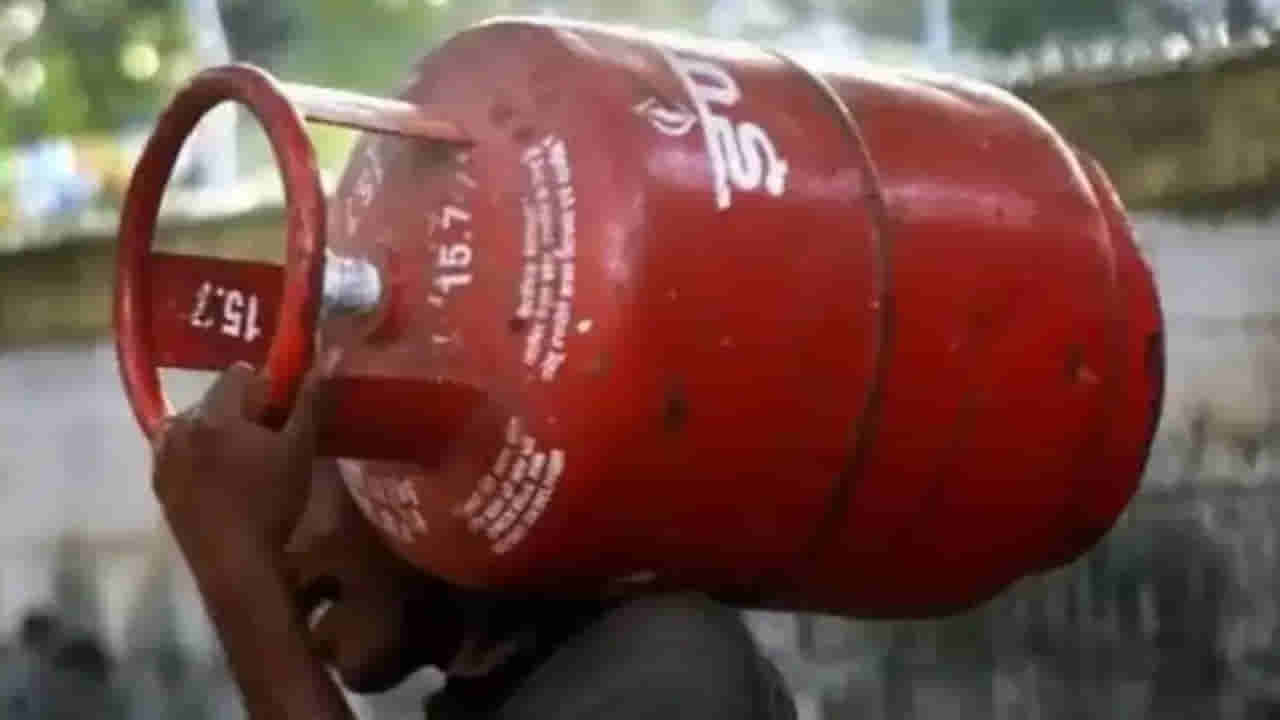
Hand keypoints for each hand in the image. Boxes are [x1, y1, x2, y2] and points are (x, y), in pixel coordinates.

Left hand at [152, 353, 335, 550]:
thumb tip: (319, 364)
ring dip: (212, 430)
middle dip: (237, 408)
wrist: (234, 563)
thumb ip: (308, 404)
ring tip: (237, 455)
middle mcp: (181, 428)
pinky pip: (175, 453)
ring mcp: (164, 458)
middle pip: (212, 400)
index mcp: (216, 414)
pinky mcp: (159, 486)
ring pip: (190, 426)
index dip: (263, 384)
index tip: (280, 405)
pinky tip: (215, 477)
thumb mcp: (300, 450)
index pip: (237, 375)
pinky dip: (193, 454)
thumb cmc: (271, 502)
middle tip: (265, 434)